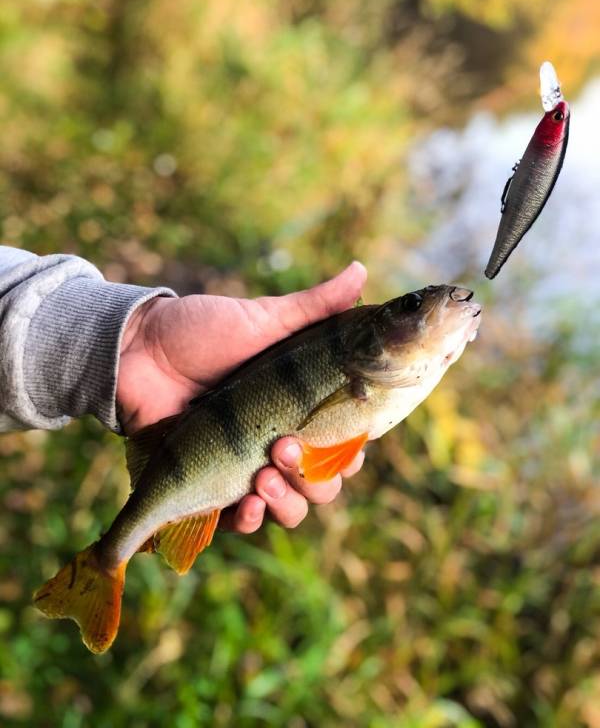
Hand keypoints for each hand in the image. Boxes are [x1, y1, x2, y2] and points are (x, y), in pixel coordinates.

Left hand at [117, 261, 366, 532]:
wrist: (139, 349)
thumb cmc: (203, 331)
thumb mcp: (263, 318)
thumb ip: (315, 306)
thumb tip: (361, 270)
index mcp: (300, 410)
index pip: (345, 446)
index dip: (352, 453)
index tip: (349, 443)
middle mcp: (280, 443)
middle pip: (323, 485)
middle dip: (314, 479)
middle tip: (284, 447)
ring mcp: (246, 467)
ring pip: (290, 509)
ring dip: (287, 502)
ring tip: (263, 477)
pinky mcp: (210, 486)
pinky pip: (240, 522)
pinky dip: (251, 520)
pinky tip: (248, 503)